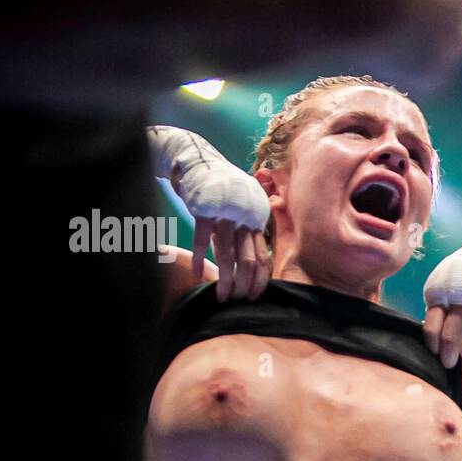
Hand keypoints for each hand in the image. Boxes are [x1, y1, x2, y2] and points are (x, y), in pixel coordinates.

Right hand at [170, 164, 271, 302]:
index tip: (254, 296)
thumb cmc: (221, 188)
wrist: (199, 161)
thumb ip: (248, 228)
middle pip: (249, 260)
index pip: (263, 256)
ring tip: (220, 296)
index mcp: (256, 219)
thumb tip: (254, 258)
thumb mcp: (243, 205)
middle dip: (244, 284)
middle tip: (237, 299)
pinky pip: (202, 241)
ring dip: (225, 279)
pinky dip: (199, 260)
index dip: (260, 279)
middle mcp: (244, 218)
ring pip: (228, 256)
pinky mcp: (204, 211)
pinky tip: (197, 274)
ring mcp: (225, 214)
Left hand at [421, 230, 461, 367]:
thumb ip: (437, 308)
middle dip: (449, 354)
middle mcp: (456, 291)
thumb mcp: (445, 283)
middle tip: (450, 365)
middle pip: (450, 333)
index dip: (433, 344)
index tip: (435, 355)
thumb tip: (430, 341)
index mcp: (438, 289)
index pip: (431, 325)